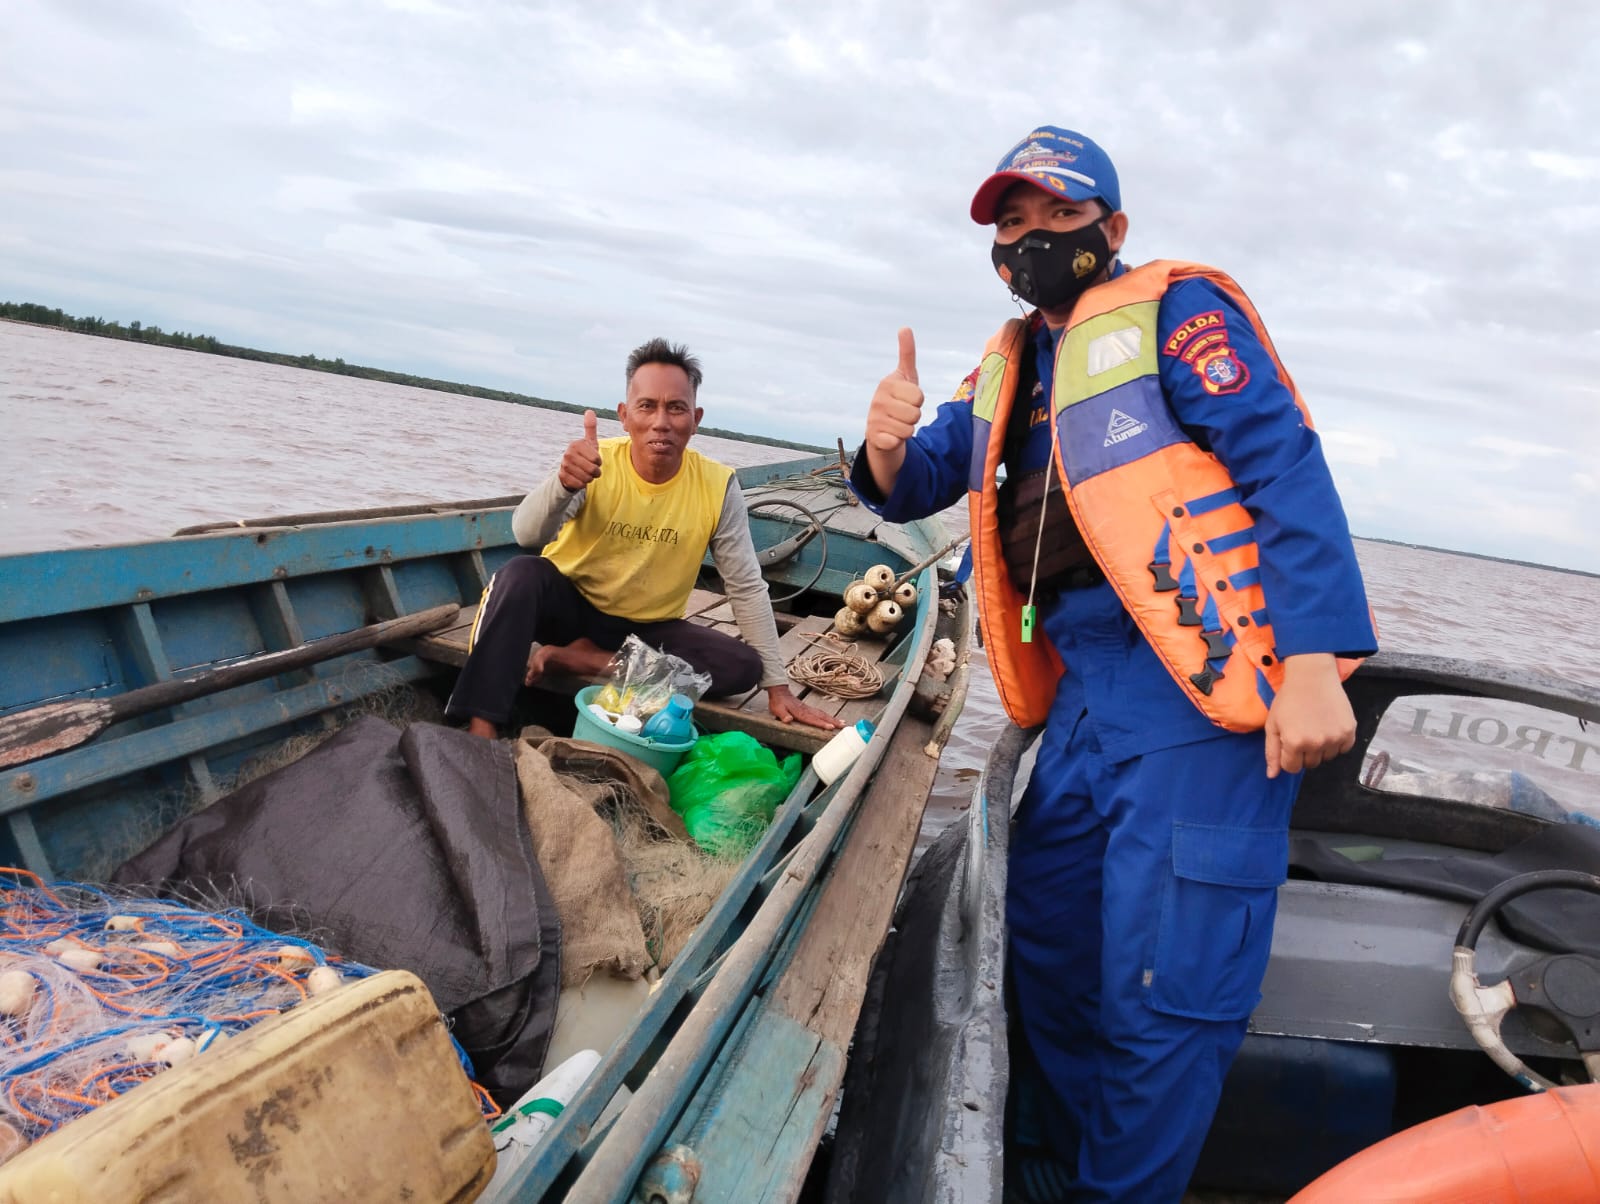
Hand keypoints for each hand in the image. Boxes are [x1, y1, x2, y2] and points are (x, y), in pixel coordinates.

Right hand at [558, 410, 602, 490]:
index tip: (593, 459)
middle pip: (592, 469)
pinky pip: (580, 484)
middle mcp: (568, 454)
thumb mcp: (589, 442)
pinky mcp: (563, 477)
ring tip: (586, 473)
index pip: (596, 459)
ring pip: (587, 478)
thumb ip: (590, 428)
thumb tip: (590, 411)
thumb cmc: (583, 455)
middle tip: (591, 468)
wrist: (569, 470)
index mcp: (575, 445)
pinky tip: (579, 479)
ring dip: (589, 478)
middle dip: (595, 471)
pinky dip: (583, 484)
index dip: (598, 461)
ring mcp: (564, 466)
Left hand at [767, 684, 844, 730]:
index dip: (822, 724)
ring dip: (833, 718)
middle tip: (843, 726)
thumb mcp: (777, 709)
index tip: (831, 727)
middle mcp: (806, 710)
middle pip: (822, 716)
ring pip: (823, 714)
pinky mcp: (808, 708)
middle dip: (833, 721)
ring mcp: (808, 708)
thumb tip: (788, 720)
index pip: (813, 719)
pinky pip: (820, 712)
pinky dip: (828, 716)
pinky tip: (832, 719)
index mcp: (800, 712)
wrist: (779, 691)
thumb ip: (783, 715)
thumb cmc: (778, 702)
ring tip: (843, 723)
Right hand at [864, 328, 922, 494]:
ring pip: (909, 429)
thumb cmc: (898, 400)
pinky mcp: (874, 437)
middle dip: (914, 416)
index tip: (908, 399)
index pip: (919, 396)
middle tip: (903, 413)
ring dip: (907, 429)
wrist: (882, 429)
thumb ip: (907, 354)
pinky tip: (890, 435)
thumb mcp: (905, 377)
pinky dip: (898, 441)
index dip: (918, 400)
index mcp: (887, 384)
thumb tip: (905, 327)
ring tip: (897, 423)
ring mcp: (874, 419)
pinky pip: (898, 441)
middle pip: (915, 413)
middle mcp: (877, 400)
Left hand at [1264, 654, 1356, 777]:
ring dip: (1321, 748)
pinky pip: (1343, 749)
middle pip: (1310, 764)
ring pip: (1327, 757)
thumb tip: (1272, 776)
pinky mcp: (1349, 732)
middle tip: (1303, 731)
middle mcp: (1316, 744)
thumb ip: (1272, 752)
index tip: (1290, 741)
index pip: (1292, 768)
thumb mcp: (1272, 724)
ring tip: (1316, 727)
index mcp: (1294, 743)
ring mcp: (1334, 738)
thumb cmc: (1288, 700)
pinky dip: (1337, 742)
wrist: (1312, 677)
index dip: (1288, 756)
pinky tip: (1329, 726)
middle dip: (1304, 752)